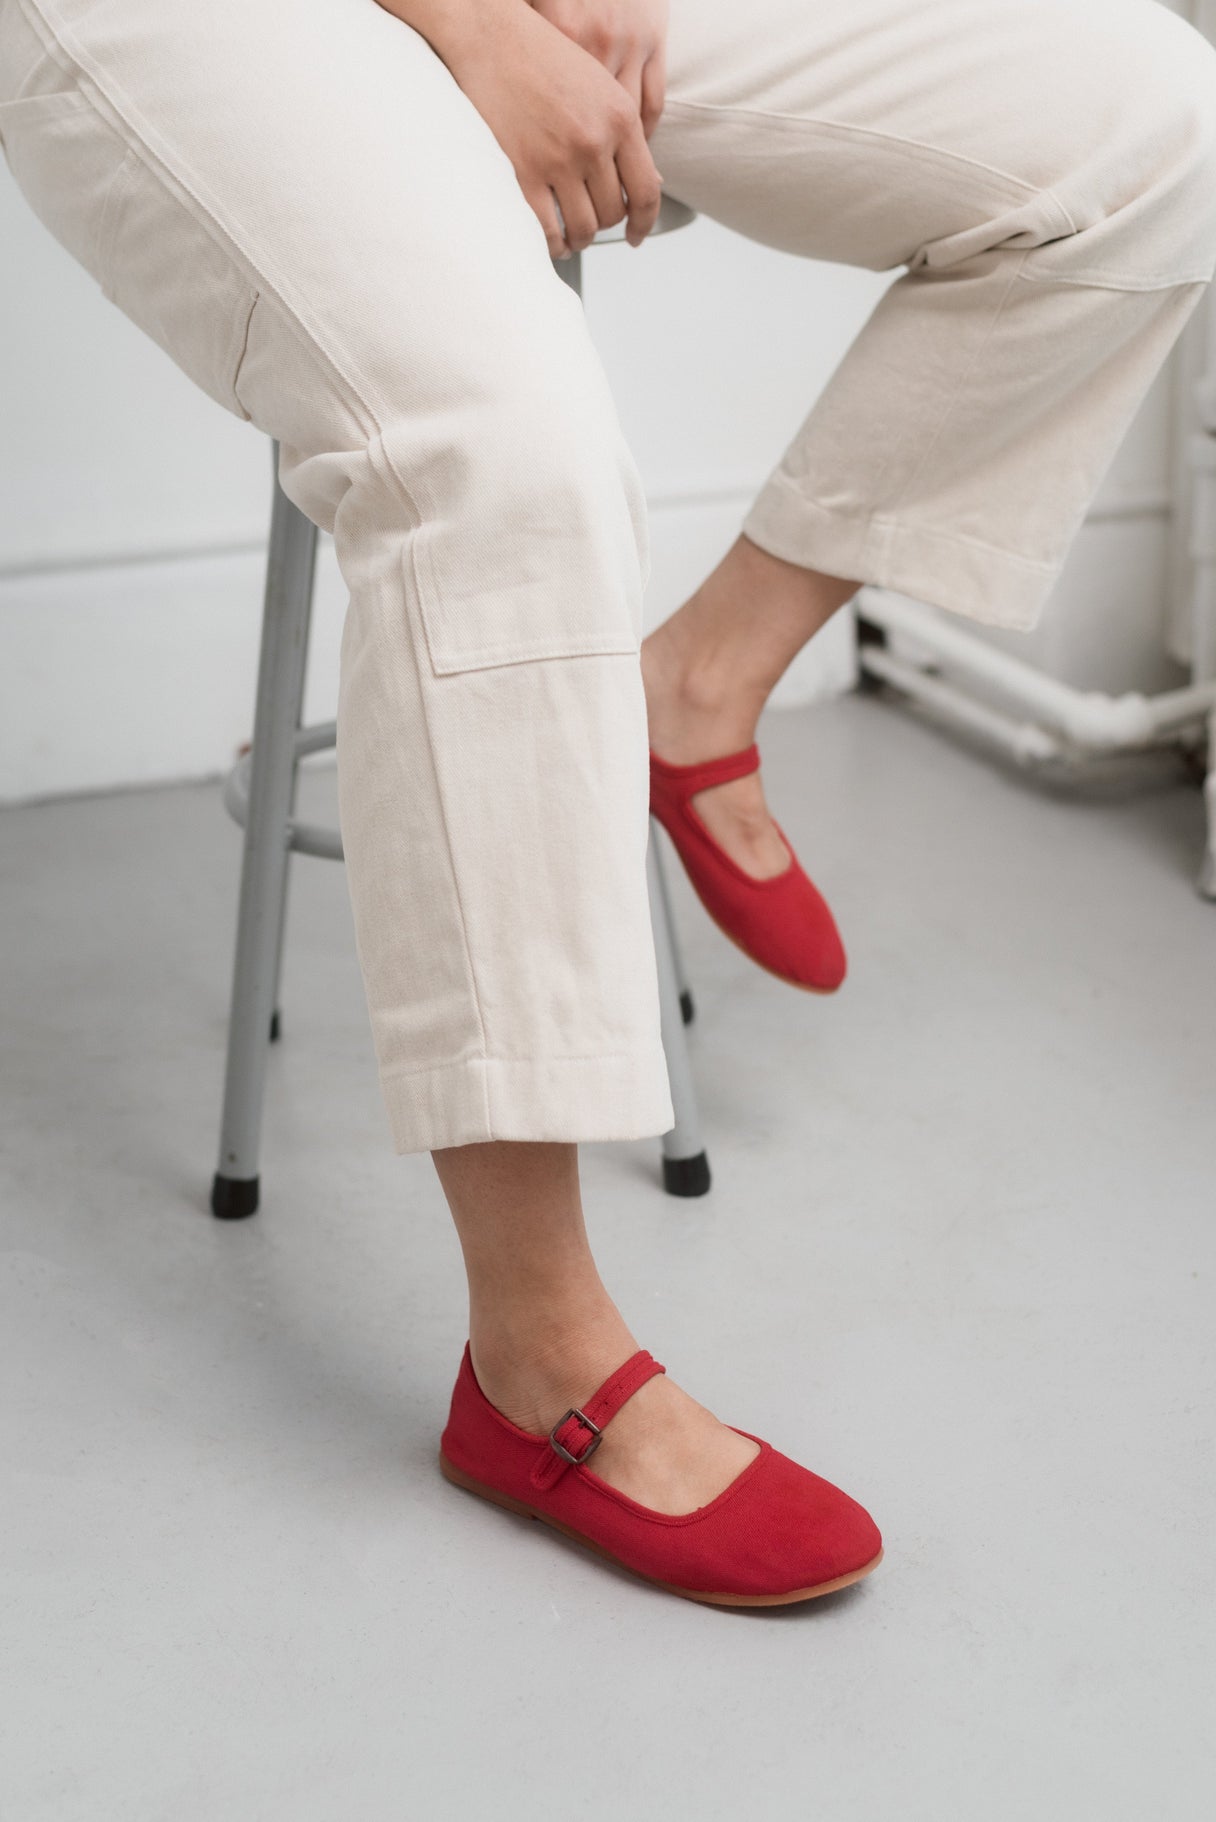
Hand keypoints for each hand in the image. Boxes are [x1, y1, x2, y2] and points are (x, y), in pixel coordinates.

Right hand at [385, 0, 661, 257]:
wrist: (491, 37)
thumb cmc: (542, 58)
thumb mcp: (599, 86)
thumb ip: (622, 133)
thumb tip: (647, 182)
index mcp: (620, 118)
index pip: (646, 191)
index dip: (643, 223)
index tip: (635, 235)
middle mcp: (593, 140)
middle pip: (611, 213)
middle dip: (602, 224)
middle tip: (589, 222)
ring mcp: (558, 159)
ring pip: (583, 227)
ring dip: (578, 238)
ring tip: (570, 235)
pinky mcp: (523, 172)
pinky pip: (548, 230)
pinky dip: (552, 243)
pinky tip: (550, 239)